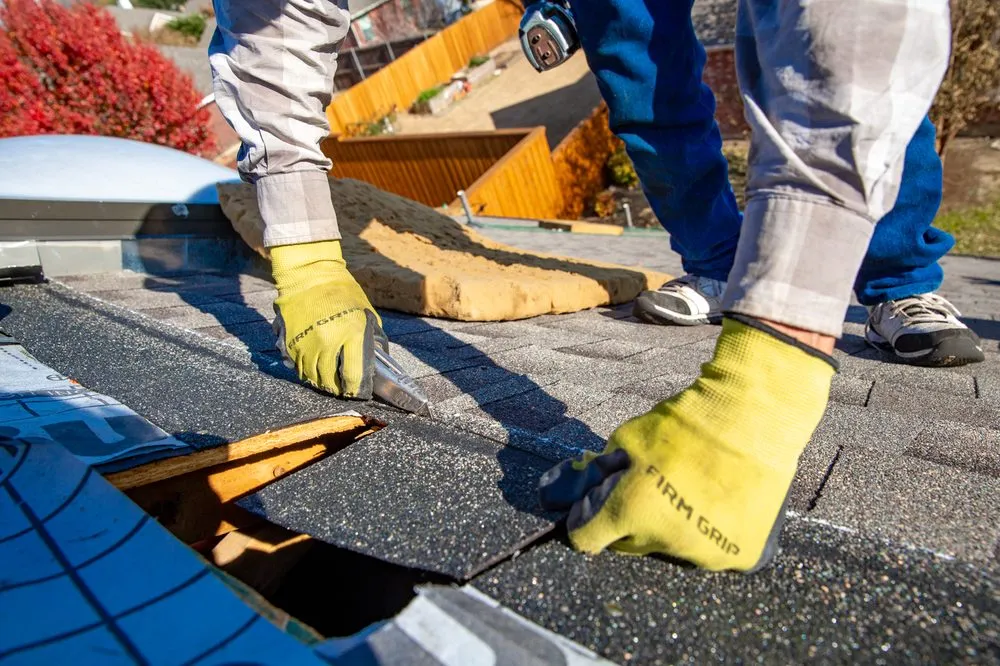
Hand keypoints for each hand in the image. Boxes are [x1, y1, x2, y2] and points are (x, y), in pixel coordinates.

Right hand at [270, 240, 386, 398]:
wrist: (308, 274)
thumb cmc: (341, 292)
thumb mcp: (366, 313)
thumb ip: (371, 339)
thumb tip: (376, 360)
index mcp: (351, 334)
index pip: (354, 375)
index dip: (357, 388)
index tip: (359, 390)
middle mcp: (327, 342)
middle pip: (330, 380)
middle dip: (339, 388)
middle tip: (344, 388)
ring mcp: (305, 343)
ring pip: (312, 377)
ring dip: (321, 382)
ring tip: (329, 381)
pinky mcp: (288, 342)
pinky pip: (296, 366)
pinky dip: (305, 370)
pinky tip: (313, 367)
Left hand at [539, 317, 835, 571]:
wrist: (751, 418)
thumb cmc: (683, 424)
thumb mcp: (624, 440)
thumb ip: (589, 474)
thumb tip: (552, 493)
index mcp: (628, 512)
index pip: (585, 538)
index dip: (586, 519)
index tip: (597, 504)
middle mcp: (663, 540)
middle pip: (628, 545)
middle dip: (627, 522)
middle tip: (648, 488)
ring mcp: (702, 553)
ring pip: (670, 549)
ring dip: (670, 527)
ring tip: (689, 488)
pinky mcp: (739, 558)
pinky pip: (710, 552)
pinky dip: (709, 533)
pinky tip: (717, 501)